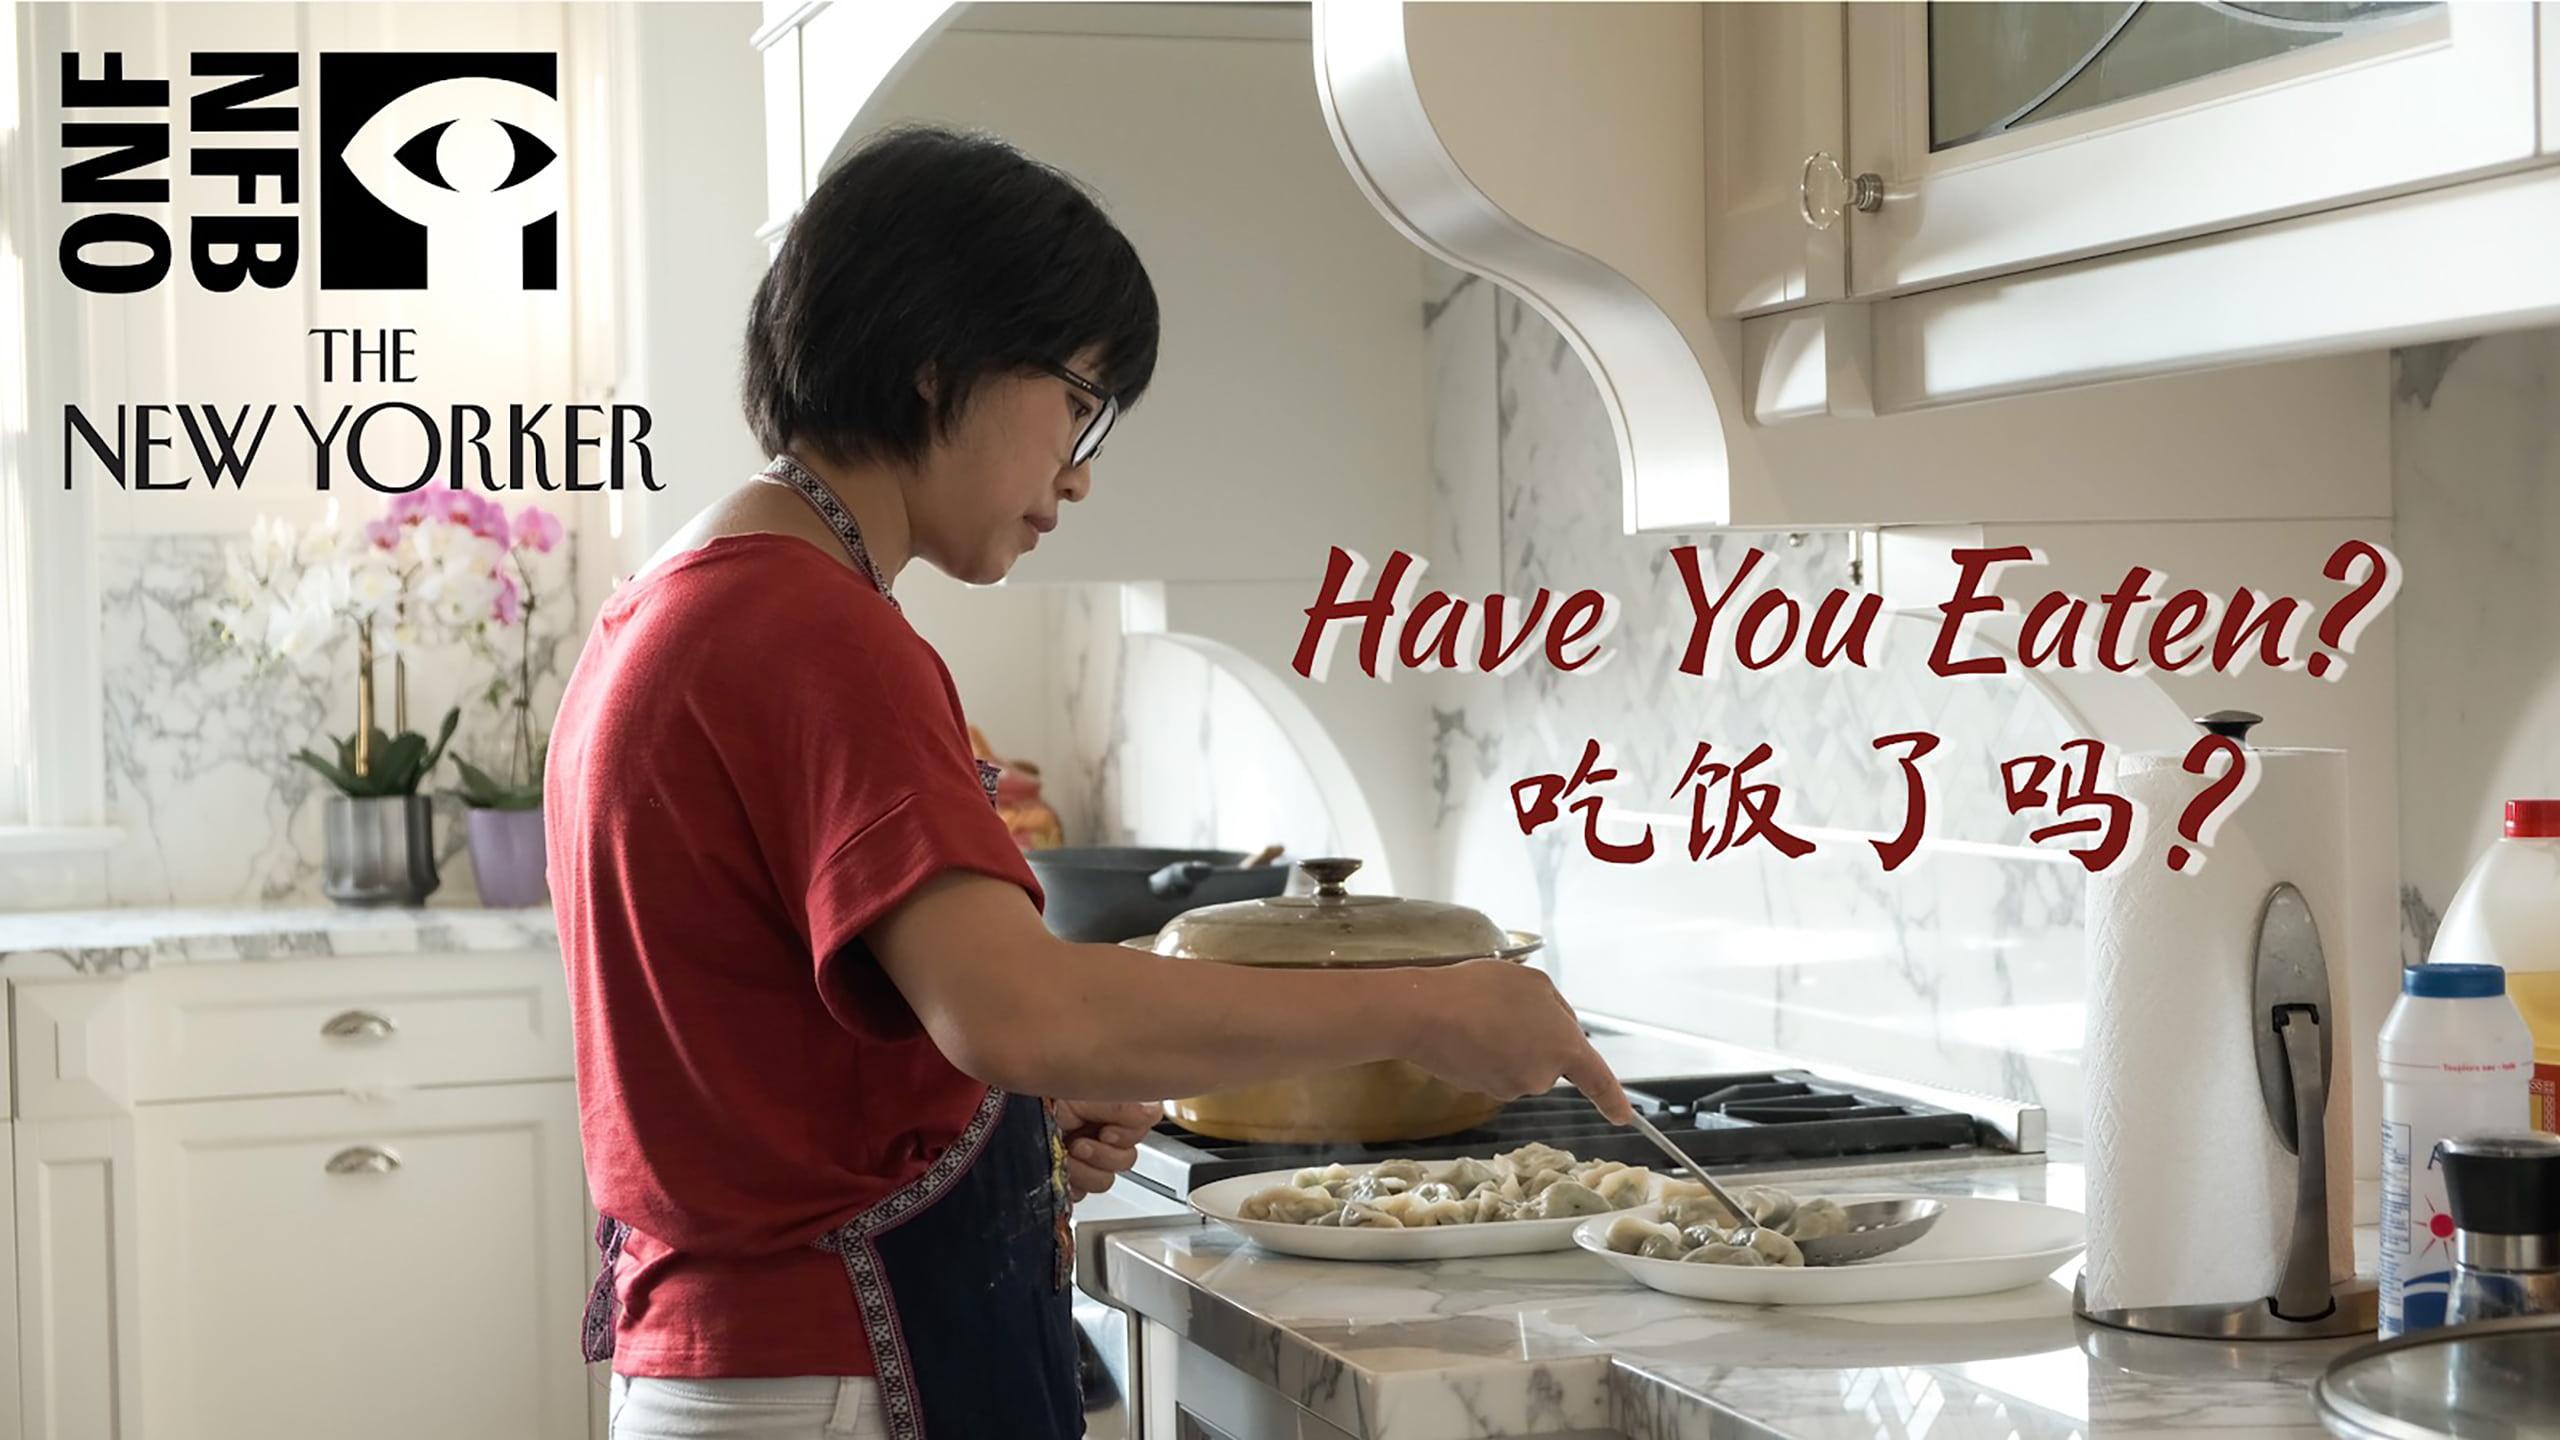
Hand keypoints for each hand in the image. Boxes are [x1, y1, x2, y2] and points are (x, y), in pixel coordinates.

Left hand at [1053, 1098, 1158, 1201]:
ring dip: (1084, 1172)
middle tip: (1080, 1144)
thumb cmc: (1043, 1099)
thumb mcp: (1083, 1093)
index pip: (1145, 1124)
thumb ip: (1121, 1106)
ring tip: (1066, 1156)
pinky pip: (1082, 1194)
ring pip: (1106, 1180)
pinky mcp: (1070, 1179)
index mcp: (1111, 1108)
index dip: (1128, 1134)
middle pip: (1127, 1158)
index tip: (1106, 1132)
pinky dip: (1071, 1185)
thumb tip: (1153, 1112)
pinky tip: (1060, 1169)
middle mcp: (1102, 1134)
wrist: (1006, 1121)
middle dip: (1102, 1155)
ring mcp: (1086, 1159)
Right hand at [1407, 960, 1631, 1123]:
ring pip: (1519, 1062)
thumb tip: (1557, 1028)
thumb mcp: (1533, 982)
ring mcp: (1509, 1086)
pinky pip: (1493, 1068)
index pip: (1597, 1079)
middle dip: (1536, 1036)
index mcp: (1563, 1047)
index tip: (1624, 1116)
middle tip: (1508, 1006)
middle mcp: (1541, 1076)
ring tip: (1480, 1014)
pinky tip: (1465, 1030)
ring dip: (1508, 1041)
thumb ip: (1556, 1007)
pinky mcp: (1481, 1089)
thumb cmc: (1481, 990)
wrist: (1424, 1014)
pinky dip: (1485, 1051)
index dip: (1613, 1099)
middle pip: (1550, 1059)